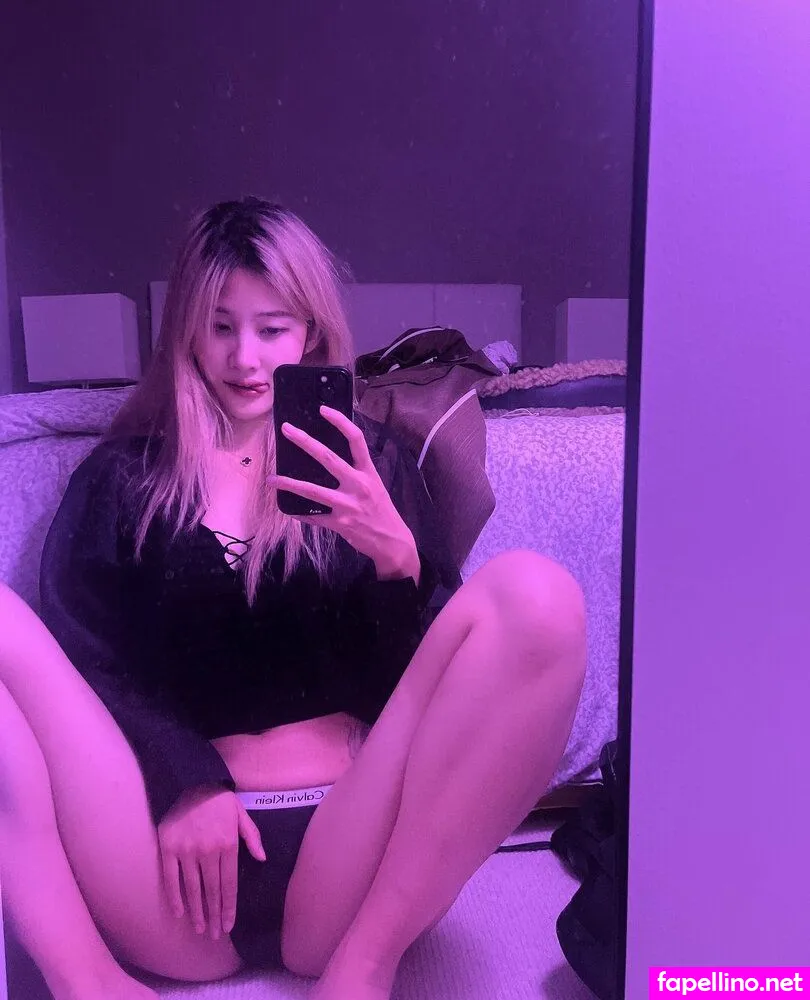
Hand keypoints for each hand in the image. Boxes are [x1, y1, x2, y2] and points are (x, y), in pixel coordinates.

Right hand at [157, 785, 264, 940]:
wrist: (191, 781)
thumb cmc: (219, 799)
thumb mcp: (241, 814)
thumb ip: (252, 837)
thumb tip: (262, 859)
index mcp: (228, 844)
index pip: (229, 883)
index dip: (229, 906)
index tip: (229, 924)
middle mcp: (208, 850)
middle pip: (212, 890)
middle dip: (215, 915)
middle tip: (215, 935)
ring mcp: (187, 850)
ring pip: (193, 888)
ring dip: (197, 912)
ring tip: (200, 929)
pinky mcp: (168, 848)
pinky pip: (171, 878)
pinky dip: (175, 897)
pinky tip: (179, 913)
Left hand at [272, 406, 420, 582]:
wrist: (392, 542)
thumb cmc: (382, 511)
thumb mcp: (375, 486)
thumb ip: (356, 472)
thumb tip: (330, 460)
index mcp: (368, 472)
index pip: (356, 440)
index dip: (340, 422)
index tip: (323, 410)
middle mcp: (358, 485)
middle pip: (328, 458)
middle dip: (305, 441)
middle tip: (286, 430)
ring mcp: (348, 505)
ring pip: (312, 490)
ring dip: (288, 483)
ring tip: (271, 478)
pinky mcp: (340, 523)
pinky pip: (313, 517)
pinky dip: (300, 513)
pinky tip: (288, 509)